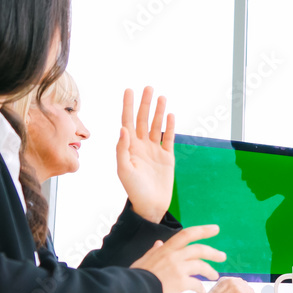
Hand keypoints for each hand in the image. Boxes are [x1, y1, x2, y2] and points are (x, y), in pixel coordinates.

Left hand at [117, 87, 175, 222]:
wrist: (151, 205)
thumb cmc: (134, 190)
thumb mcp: (124, 170)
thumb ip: (122, 149)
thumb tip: (123, 128)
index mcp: (128, 147)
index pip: (127, 122)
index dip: (127, 106)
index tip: (129, 91)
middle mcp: (141, 146)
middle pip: (143, 120)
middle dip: (145, 104)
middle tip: (148, 87)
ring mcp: (154, 150)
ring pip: (156, 126)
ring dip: (158, 111)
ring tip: (161, 97)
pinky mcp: (167, 157)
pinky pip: (169, 138)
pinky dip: (170, 126)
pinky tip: (170, 115)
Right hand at [131, 225, 225, 292]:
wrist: (132, 291)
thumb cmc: (136, 277)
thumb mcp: (144, 260)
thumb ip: (154, 251)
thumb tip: (159, 243)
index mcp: (166, 249)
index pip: (187, 234)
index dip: (202, 230)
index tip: (215, 229)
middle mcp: (174, 256)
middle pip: (199, 250)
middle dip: (213, 252)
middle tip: (222, 256)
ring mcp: (178, 268)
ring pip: (201, 266)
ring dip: (210, 271)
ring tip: (215, 276)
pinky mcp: (180, 282)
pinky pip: (196, 284)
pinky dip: (201, 289)